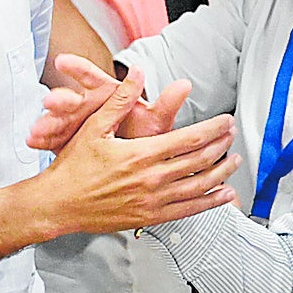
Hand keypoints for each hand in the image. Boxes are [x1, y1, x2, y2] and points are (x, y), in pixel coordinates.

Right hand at [35, 69, 238, 234]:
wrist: (58, 204)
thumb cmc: (73, 168)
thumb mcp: (94, 127)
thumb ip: (119, 100)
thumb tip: (136, 74)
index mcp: (140, 154)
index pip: (189, 139)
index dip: (213, 129)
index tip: (225, 121)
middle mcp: (151, 179)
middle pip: (200, 161)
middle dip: (222, 146)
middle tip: (232, 135)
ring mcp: (152, 202)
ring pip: (199, 187)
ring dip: (222, 173)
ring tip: (234, 161)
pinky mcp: (149, 218)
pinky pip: (188, 211)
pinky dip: (210, 203)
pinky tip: (223, 196)